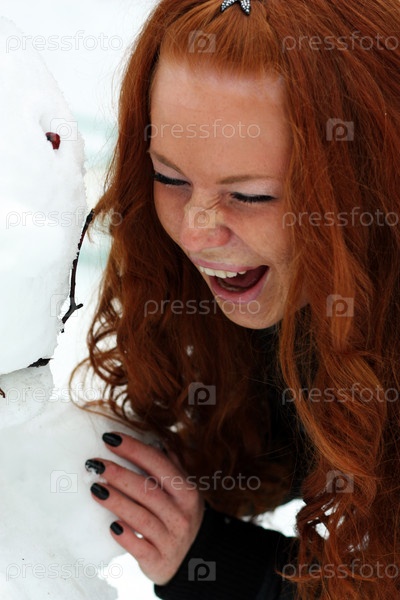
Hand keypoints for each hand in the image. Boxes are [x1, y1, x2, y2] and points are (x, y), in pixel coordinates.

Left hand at [86, 432, 204, 584]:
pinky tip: (110, 525)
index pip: (159, 464)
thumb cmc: (181, 516)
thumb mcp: (184, 491)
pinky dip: (125, 537)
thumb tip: (156, 438)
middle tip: (95, 464)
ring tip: (95, 488)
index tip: (111, 438)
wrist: (195, 560)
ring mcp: (170, 539)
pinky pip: (139, 548)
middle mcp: (181, 514)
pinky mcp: (158, 561)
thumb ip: (171, 465)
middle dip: (120, 474)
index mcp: (186, 491)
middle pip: (147, 490)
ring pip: (141, 518)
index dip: (134, 449)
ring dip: (116, 501)